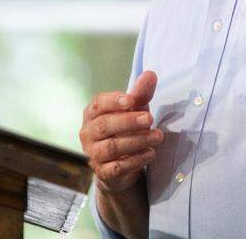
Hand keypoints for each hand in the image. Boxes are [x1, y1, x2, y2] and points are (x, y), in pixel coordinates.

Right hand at [79, 71, 161, 193]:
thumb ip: (140, 94)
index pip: (98, 104)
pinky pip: (117, 167)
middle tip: (149, 119)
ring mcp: (93, 154)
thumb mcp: (134, 110)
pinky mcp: (102, 173)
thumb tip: (151, 74)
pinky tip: (151, 153)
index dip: (113, 101)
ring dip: (137, 141)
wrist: (118, 166)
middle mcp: (88, 133)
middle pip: (104, 125)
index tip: (131, 99)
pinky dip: (135, 160)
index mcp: (92, 114)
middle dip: (128, 121)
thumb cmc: (125, 129)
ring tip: (157, 136)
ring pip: (111, 147)